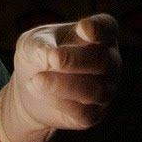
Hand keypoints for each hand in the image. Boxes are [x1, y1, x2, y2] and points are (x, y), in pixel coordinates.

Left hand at [0, 13, 121, 141]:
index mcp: (99, 34)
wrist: (31, 86)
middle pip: (102, 61)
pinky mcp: (94, 115)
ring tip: (36, 79)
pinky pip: (83, 112)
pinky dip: (59, 101)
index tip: (83, 28)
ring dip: (63, 84)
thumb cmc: (38, 54)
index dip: (99, 29)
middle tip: (53, 58)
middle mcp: (110, 61)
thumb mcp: (31, 42)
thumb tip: (48, 56)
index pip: (107, 27)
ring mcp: (106, 89)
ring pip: (94, 90)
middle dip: (76, 60)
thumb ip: (38, 45)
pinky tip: (38, 90)